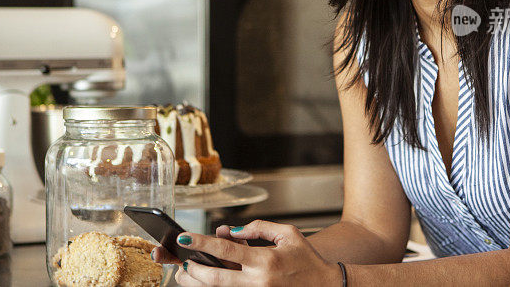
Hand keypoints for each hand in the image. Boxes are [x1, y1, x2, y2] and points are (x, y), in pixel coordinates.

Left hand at [173, 220, 341, 285]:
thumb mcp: (287, 234)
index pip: (226, 249)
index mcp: (265, 260)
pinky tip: (210, 281)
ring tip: (189, 273)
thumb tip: (231, 231)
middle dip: (194, 270)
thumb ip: (259, 228)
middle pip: (216, 278)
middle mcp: (258, 281)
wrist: (325, 286)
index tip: (184, 236)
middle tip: (183, 262)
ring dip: (201, 283)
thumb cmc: (307, 259)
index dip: (202, 242)